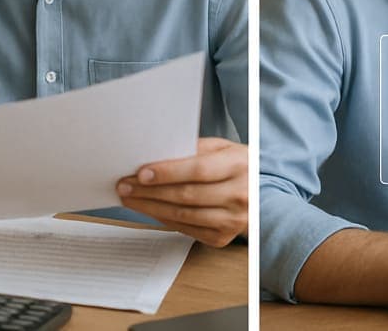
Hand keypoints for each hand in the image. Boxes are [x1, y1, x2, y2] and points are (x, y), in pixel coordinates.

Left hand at [116, 137, 246, 246]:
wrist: (262, 194)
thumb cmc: (238, 167)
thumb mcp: (223, 149)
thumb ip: (194, 150)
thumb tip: (157, 155)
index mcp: (239, 166)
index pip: (199, 170)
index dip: (168, 172)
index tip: (142, 173)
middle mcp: (239, 195)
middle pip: (186, 195)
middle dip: (150, 191)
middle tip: (125, 185)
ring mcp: (232, 220)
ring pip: (182, 215)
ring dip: (150, 207)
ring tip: (129, 197)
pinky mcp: (222, 238)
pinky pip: (185, 229)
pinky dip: (162, 219)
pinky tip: (148, 209)